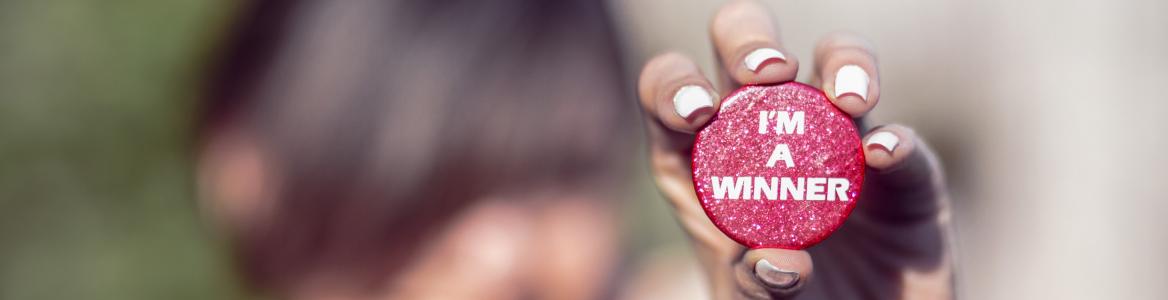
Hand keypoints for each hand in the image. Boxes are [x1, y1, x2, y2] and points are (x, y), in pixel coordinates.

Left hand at [635, 1, 953, 298]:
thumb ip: (752, 284)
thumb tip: (777, 261)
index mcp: (705, 158)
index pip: (675, 95)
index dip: (677, 86)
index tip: (699, 112)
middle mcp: (770, 134)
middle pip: (750, 54)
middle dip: (752, 42)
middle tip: (767, 75)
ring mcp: (840, 144)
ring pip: (836, 64)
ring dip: (844, 63)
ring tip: (846, 99)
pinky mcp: (902, 175)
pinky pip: (903, 142)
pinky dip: (896, 142)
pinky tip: (882, 155)